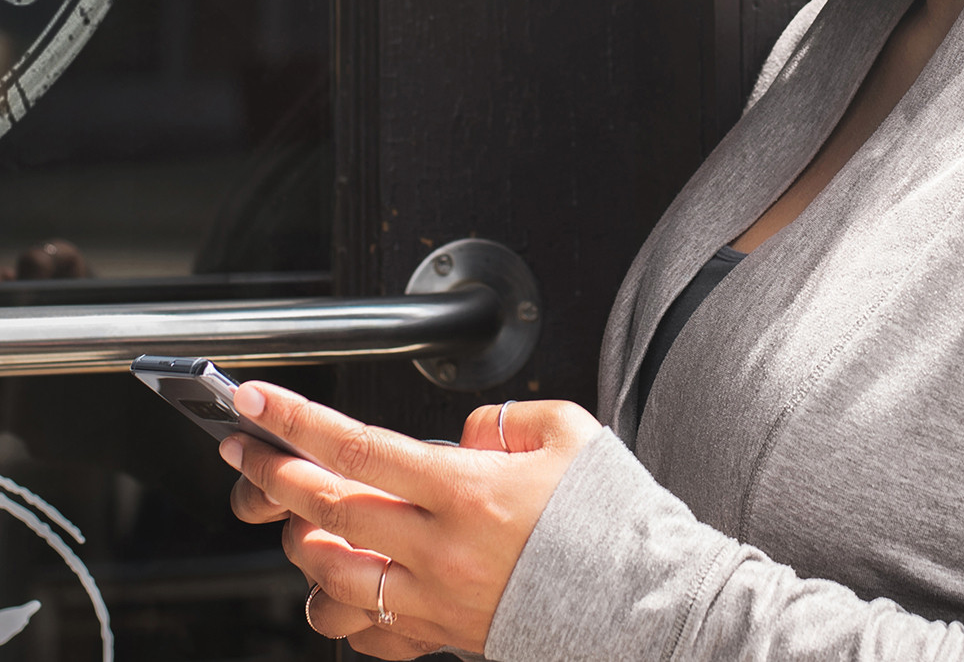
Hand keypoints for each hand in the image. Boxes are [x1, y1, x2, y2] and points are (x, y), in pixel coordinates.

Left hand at [222, 382, 601, 656]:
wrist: (642, 603)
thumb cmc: (611, 517)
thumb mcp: (570, 432)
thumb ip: (506, 418)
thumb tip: (462, 436)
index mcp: (467, 490)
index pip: (359, 447)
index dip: (298, 421)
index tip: (259, 400)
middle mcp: (439, 548)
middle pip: (328, 510)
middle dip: (274, 474)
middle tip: (247, 451)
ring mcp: (434, 600)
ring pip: (330, 578)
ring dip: (298, 543)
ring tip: (291, 517)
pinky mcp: (442, 637)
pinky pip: (365, 632)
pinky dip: (337, 608)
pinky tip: (336, 584)